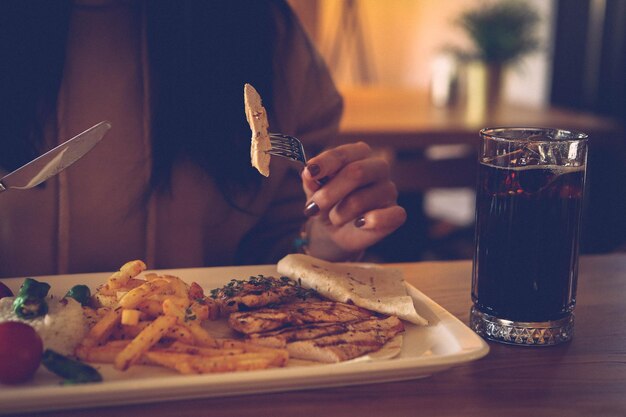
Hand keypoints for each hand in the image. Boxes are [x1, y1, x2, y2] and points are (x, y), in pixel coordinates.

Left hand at [300, 142, 405, 260]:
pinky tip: (359, 223)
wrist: (337, 231)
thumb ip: (311, 181)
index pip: (343, 154)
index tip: (309, 172)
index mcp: (359, 154)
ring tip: (334, 218)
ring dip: (339, 214)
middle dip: (329, 193)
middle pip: (356, 172)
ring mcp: (389, 190)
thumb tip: (307, 173)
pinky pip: (389, 216)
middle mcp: (378, 167)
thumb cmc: (328, 203)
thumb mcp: (314, 192)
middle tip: (313, 207)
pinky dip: (371, 221)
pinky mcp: (396, 213)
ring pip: (361, 200)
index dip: (325, 163)